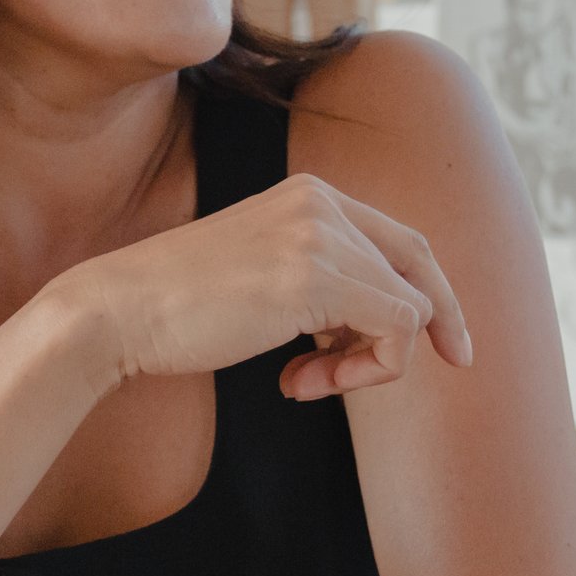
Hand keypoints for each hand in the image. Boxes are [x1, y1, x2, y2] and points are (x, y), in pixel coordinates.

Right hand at [59, 172, 470, 399]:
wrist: (118, 310)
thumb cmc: (178, 306)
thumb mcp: (261, 270)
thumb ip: (318, 276)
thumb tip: (377, 322)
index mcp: (308, 193)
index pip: (400, 238)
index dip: (432, 290)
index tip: (445, 341)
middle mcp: (321, 203)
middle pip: (419, 266)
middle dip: (437, 323)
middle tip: (458, 362)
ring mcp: (319, 237)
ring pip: (407, 309)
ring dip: (368, 365)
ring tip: (307, 382)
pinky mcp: (314, 280)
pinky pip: (393, 332)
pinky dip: (363, 372)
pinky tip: (296, 382)